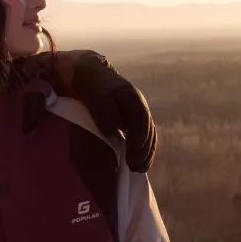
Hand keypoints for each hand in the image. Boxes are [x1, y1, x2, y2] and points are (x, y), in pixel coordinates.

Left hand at [62, 50, 156, 171]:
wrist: (91, 73)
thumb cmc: (92, 86)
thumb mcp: (96, 96)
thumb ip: (105, 111)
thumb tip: (113, 131)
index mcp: (132, 99)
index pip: (141, 124)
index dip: (138, 142)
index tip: (132, 158)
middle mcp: (139, 106)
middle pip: (148, 132)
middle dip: (143, 151)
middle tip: (135, 168)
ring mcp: (138, 112)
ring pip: (149, 135)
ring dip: (146, 153)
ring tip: (139, 168)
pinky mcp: (133, 119)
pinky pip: (144, 135)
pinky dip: (143, 148)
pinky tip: (139, 160)